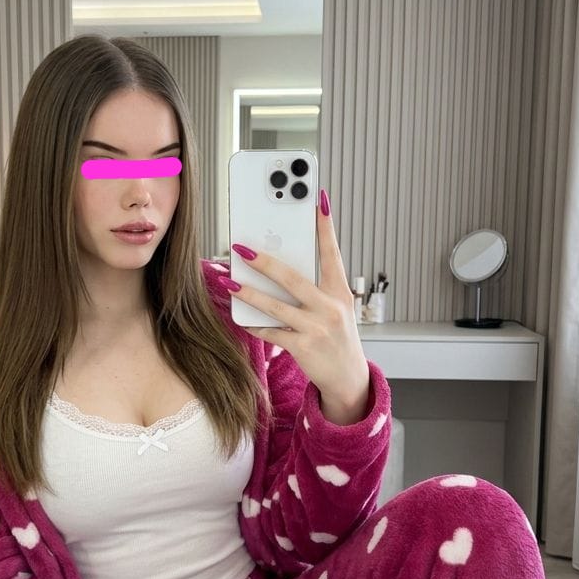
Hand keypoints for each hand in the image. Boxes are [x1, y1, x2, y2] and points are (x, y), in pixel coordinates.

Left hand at [222, 188, 370, 424]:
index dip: (325, 226)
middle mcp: (330, 307)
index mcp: (340, 291)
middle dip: (264, 262)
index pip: (332, 253)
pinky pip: (271, 332)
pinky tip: (241, 317)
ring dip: (248, 293)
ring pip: (275, 305)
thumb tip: (279, 268)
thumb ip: (314, 289)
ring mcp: (316, 328)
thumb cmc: (337, 337)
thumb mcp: (336, 308)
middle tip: (241, 248)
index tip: (318, 199)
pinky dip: (255, 324)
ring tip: (229, 282)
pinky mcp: (303, 347)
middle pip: (292, 278)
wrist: (349, 378)